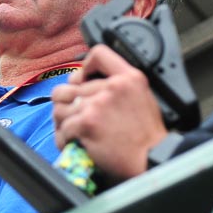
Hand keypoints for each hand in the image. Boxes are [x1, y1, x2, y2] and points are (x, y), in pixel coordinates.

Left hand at [51, 45, 167, 180]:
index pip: (99, 53)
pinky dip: (64, 140)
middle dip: (66, 104)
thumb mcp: (142, 97)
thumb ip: (119, 86)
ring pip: (60, 108)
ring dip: (63, 122)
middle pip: (68, 87)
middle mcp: (112, 86)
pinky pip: (63, 129)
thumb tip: (88, 84)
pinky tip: (74, 145)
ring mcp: (97, 104)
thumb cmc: (148, 136)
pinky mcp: (87, 123)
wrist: (152, 159)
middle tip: (72, 116)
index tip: (81, 81)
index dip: (83, 68)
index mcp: (129, 77)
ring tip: (72, 132)